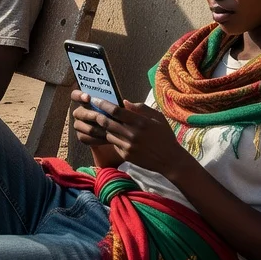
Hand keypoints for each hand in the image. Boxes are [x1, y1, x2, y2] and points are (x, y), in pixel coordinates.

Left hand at [71, 91, 190, 175]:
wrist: (169, 160)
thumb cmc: (164, 136)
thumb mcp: (157, 117)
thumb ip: (140, 108)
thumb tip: (124, 102)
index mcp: (140, 122)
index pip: (115, 111)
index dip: (103, 104)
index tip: (96, 99)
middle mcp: (132, 134)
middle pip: (107, 122)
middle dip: (97, 114)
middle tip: (91, 109)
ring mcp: (127, 146)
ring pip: (107, 133)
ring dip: (102, 127)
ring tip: (97, 120)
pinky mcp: (125, 155)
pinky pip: (113, 143)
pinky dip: (111, 137)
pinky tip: (110, 133)